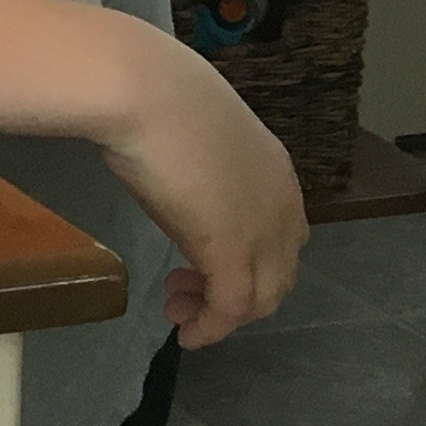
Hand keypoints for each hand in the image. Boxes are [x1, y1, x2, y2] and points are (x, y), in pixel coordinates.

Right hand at [94, 33, 307, 346]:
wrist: (143, 89)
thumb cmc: (155, 94)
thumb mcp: (193, 130)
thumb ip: (201, 158)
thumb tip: (173, 161)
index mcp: (277, 174)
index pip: (281, 239)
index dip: (248, 260)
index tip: (200, 259)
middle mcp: (282, 208)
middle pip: (276, 275)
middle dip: (233, 293)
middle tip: (181, 291)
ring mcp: (261, 233)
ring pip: (258, 297)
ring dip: (220, 314)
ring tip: (178, 311)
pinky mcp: (231, 254)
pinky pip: (230, 308)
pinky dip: (212, 328)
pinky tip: (188, 336)